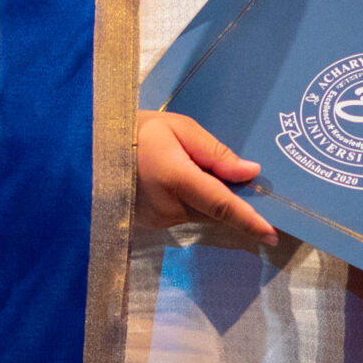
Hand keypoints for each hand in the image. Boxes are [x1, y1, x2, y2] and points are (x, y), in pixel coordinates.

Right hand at [134, 110, 276, 244]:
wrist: (90, 150)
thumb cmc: (136, 132)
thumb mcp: (178, 128)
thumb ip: (215, 152)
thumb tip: (250, 173)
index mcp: (176, 180)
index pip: (222, 205)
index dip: (249, 221)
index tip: (272, 234)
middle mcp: (169, 207)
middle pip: (217, 211)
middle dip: (235, 202)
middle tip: (246, 185)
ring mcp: (159, 220)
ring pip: (203, 214)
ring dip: (212, 199)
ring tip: (196, 169)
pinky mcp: (152, 224)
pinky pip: (186, 214)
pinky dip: (195, 202)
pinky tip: (181, 180)